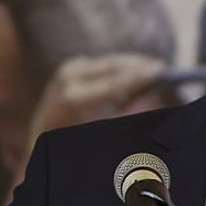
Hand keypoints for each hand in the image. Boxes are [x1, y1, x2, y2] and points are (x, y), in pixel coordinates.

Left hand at [29, 53, 168, 135]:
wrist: (41, 138)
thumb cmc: (72, 142)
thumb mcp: (101, 133)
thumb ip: (127, 117)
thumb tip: (151, 97)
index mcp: (71, 98)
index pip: (113, 82)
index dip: (140, 75)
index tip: (162, 70)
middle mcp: (67, 78)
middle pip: (113, 65)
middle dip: (140, 66)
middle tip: (164, 69)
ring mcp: (68, 69)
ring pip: (110, 63)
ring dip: (131, 69)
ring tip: (150, 79)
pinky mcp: (72, 66)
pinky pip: (103, 66)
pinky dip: (120, 72)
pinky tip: (127, 88)